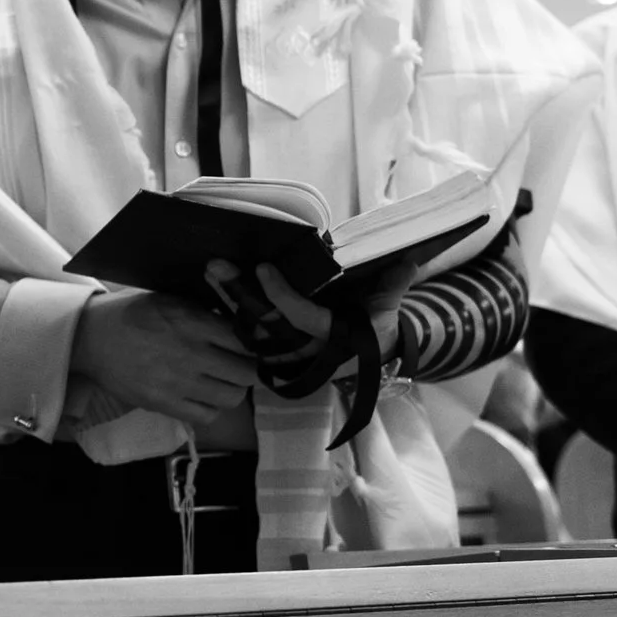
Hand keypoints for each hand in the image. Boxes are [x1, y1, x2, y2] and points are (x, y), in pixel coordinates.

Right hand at [68, 288, 261, 426]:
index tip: (251, 346)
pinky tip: (202, 396)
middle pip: (247, 373)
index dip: (254, 344)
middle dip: (248, 369)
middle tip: (239, 365)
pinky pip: (207, 416)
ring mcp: (177, 383)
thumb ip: (205, 310)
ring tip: (221, 382)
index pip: (246, 340)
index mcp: (192, 323)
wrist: (92, 338)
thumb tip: (240, 320)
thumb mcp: (170, 298)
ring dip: (232, 390)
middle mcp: (190, 354)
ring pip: (232, 398)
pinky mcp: (164, 404)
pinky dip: (210, 408)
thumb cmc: (133, 314)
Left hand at [204, 260, 400, 369]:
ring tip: (209, 271)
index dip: (281, 295)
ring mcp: (288, 350)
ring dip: (227, 298)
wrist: (370, 355)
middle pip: (264, 322)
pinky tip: (213, 286)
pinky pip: (249, 328)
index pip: (301, 316)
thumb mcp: (389, 310)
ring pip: (251, 326)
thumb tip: (407, 262)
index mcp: (335, 335)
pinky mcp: (276, 347)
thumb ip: (393, 287)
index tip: (262, 269)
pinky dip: (231, 308)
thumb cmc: (378, 327)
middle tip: (215, 267)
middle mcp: (306, 347)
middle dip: (238, 295)